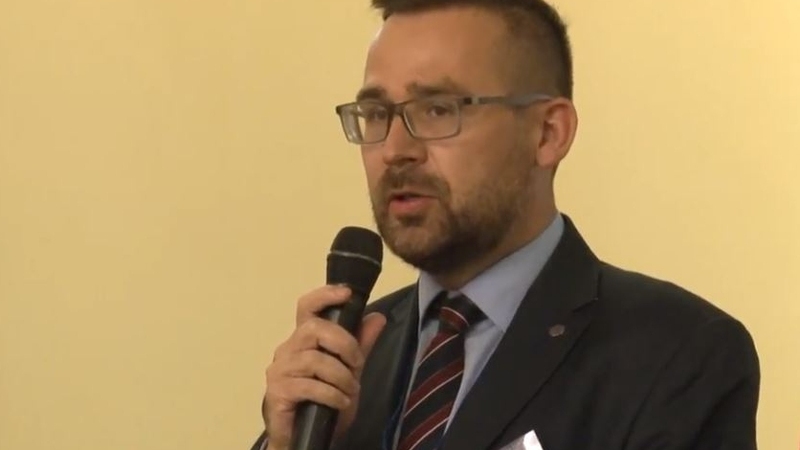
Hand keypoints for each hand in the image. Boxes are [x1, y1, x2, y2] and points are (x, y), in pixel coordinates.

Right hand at [262, 285, 386, 449]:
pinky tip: (340, 402)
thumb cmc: (323, 403)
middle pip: (312, 329)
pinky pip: (309, 386)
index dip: (324, 295)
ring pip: (314, 359)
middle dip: (343, 343)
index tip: (347, 293)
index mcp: (303, 340)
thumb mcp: (350, 372)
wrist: (305, 439)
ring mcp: (279, 370)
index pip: (307, 307)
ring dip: (341, 376)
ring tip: (350, 390)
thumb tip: (378, 317)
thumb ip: (361, 345)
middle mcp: (287, 350)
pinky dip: (332, 394)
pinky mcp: (277, 392)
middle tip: (358, 362)